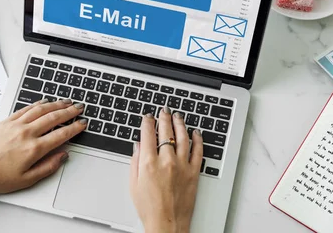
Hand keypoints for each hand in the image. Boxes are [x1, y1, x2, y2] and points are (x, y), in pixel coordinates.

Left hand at [0, 99, 85, 193]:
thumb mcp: (28, 179)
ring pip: (41, 109)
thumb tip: (63, 156)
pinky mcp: (8, 121)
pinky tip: (45, 102)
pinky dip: (38, 104)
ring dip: (56, 104)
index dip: (75, 128)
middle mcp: (27, 133)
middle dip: (69, 111)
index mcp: (34, 149)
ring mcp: (17, 125)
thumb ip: (49, 167)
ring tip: (66, 102)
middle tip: (79, 108)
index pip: (61, 134)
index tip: (82, 124)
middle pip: (54, 117)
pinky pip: (26, 108)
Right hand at [130, 107, 202, 232]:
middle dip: (164, 118)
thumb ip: (135, 161)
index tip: (148, 117)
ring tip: (178, 116)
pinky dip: (197, 140)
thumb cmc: (149, 208)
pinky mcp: (194, 172)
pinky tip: (195, 133)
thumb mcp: (134, 184)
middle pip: (166, 132)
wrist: (167, 224)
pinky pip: (198, 151)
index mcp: (149, 163)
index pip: (148, 134)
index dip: (147, 122)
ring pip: (183, 137)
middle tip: (164, 110)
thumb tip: (138, 146)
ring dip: (180, 124)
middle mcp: (166, 161)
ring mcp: (182, 166)